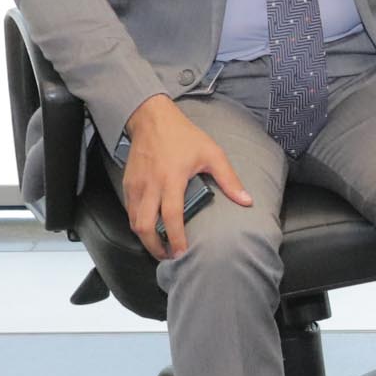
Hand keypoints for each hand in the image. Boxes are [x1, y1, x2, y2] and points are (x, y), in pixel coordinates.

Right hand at [120, 95, 249, 261]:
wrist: (151, 118)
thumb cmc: (183, 136)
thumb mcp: (212, 153)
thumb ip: (229, 179)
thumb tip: (247, 201)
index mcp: (171, 179)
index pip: (170, 217)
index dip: (176, 239)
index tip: (182, 254)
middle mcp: (150, 185)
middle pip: (144, 226)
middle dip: (154, 247)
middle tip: (168, 257)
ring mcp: (136, 185)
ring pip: (133, 221)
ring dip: (145, 238)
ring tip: (160, 246)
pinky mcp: (128, 183)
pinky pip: (129, 210)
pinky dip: (138, 223)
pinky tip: (150, 227)